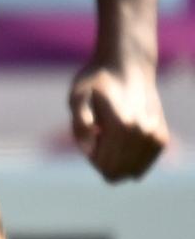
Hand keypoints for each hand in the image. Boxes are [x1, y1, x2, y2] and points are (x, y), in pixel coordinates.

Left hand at [70, 55, 168, 181]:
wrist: (127, 66)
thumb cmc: (95, 82)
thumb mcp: (76, 97)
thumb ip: (78, 125)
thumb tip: (89, 151)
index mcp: (121, 127)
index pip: (105, 168)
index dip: (93, 156)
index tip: (92, 134)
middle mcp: (144, 133)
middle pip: (119, 172)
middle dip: (105, 159)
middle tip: (102, 133)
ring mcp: (156, 136)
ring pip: (133, 171)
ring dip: (119, 158)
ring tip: (114, 132)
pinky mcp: (162, 137)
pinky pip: (143, 164)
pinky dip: (131, 157)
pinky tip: (125, 137)